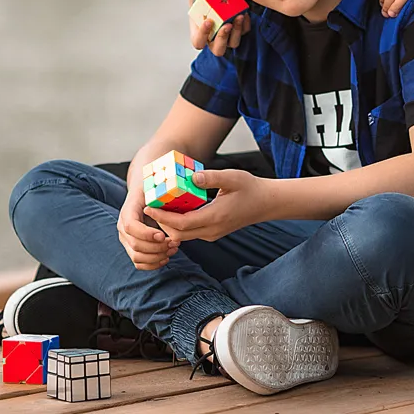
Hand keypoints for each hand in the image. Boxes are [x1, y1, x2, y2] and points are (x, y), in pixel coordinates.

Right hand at [118, 175, 178, 269]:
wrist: (143, 193)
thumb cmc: (151, 190)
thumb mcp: (154, 189)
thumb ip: (158, 198)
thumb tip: (168, 210)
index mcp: (127, 211)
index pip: (130, 226)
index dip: (146, 234)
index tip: (163, 235)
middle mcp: (122, 227)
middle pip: (135, 245)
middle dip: (158, 247)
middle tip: (175, 243)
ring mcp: (126, 239)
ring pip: (137, 257)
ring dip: (157, 257)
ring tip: (173, 249)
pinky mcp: (131, 248)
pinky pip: (139, 263)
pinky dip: (153, 264)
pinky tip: (166, 257)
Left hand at [144, 168, 273, 242]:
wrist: (266, 203)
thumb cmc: (250, 188)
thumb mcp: (232, 177)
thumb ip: (211, 177)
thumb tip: (192, 177)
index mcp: (214, 217)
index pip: (180, 223)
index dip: (161, 216)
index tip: (148, 206)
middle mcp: (211, 231)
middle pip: (177, 233)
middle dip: (160, 222)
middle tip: (149, 206)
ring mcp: (212, 234)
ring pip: (182, 236)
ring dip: (169, 224)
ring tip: (158, 207)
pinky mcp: (212, 233)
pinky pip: (190, 233)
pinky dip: (178, 225)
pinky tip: (173, 210)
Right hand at [188, 0, 251, 54]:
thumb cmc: (202, 0)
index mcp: (199, 34)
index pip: (198, 42)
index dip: (203, 35)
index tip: (208, 21)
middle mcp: (213, 39)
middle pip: (218, 50)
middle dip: (223, 38)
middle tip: (227, 25)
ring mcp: (227, 37)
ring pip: (233, 43)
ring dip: (237, 31)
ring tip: (239, 17)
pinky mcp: (238, 31)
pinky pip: (244, 33)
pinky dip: (245, 25)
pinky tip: (244, 14)